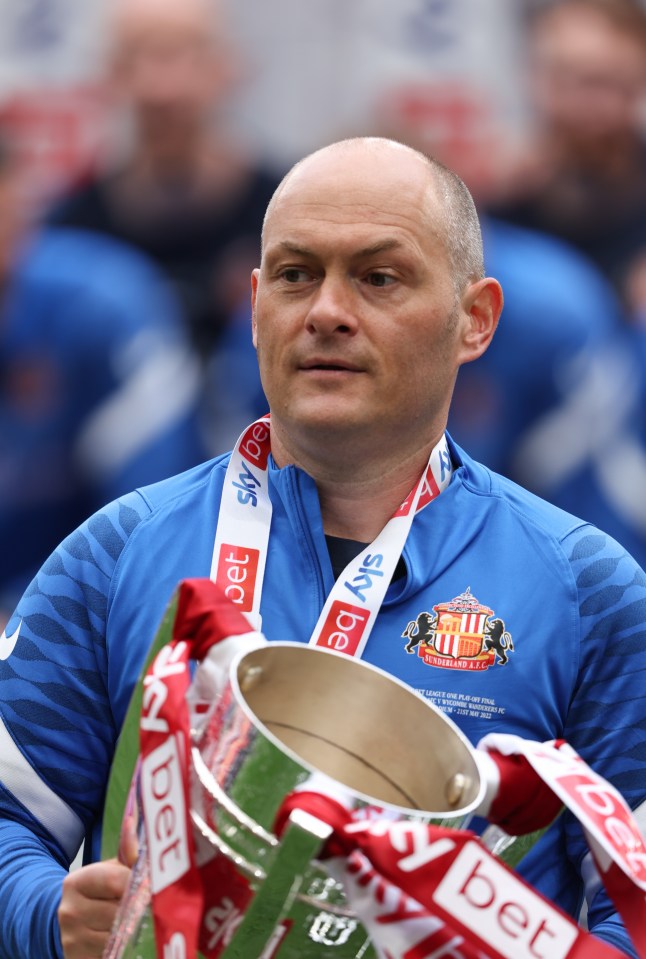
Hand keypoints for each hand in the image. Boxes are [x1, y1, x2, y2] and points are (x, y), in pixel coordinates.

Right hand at [58, 815, 138, 957]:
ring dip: (131, 930)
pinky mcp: (76, 958)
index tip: (153, 885)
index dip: (139, 884)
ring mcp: (71, 938)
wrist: (65, 919)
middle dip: (137, 909)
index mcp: (76, 882)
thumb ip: (127, 851)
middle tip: (149, 905)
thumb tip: (135, 820)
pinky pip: (111, 953)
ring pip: (117, 936)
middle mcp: (69, 911)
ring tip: (136, 920)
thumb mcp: (109, 868)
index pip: (115, 881)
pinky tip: (124, 937)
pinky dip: (122, 947)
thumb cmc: (96, 890)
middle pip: (118, 912)